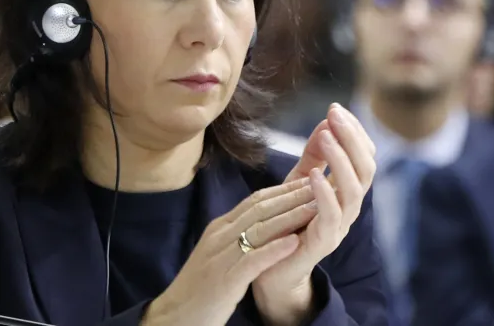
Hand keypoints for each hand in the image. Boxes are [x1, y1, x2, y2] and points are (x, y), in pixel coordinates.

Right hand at [142, 179, 318, 325]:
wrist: (173, 316)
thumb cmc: (199, 289)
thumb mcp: (217, 255)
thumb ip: (235, 237)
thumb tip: (260, 223)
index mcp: (218, 229)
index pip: (254, 201)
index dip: (283, 190)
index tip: (307, 182)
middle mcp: (219, 236)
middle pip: (260, 209)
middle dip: (291, 197)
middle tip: (319, 186)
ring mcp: (220, 257)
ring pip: (259, 230)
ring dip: (290, 217)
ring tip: (316, 207)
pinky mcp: (224, 281)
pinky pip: (252, 261)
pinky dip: (274, 250)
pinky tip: (294, 242)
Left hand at [252, 103, 376, 325]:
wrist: (269, 266)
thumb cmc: (287, 220)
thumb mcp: (300, 179)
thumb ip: (315, 152)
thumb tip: (328, 118)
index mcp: (347, 190)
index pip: (365, 155)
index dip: (354, 131)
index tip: (336, 108)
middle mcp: (350, 207)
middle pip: (367, 169)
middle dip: (353, 138)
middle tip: (335, 115)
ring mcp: (340, 226)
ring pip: (355, 190)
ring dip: (342, 159)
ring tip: (327, 136)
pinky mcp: (323, 242)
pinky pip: (332, 215)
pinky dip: (326, 192)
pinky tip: (314, 174)